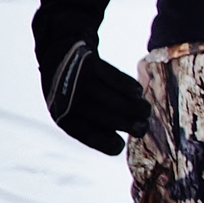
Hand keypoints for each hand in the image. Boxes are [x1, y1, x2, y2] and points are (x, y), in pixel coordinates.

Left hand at [44, 38, 150, 154]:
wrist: (58, 57)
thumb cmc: (71, 93)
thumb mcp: (71, 111)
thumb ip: (92, 125)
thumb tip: (122, 142)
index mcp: (63, 117)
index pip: (90, 135)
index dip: (108, 144)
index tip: (121, 145)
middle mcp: (71, 100)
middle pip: (107, 118)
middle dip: (130, 125)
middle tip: (143, 128)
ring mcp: (81, 81)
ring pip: (116, 100)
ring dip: (136, 108)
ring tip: (145, 111)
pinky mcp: (92, 64)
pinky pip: (118, 79)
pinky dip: (131, 88)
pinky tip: (138, 93)